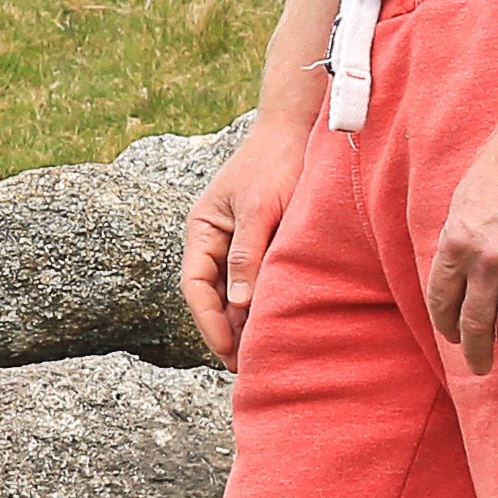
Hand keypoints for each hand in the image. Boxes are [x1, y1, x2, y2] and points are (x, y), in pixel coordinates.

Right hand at [178, 121, 307, 363]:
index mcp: (202, 228)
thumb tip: (238, 304)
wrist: (302, 129)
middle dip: (224, 331)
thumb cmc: (278, 163)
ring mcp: (237, 241)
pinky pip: (254, 282)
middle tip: (245, 368)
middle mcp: (214, 238)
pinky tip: (274, 325)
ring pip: (233, 292)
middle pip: (211, 295)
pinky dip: (260, 305)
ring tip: (259, 356)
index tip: (228, 352)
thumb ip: (247, 254)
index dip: (209, 322)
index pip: (195, 285)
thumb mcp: (261, 209)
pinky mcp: (262, 243)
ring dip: (242, 322)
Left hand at [426, 122, 497, 371]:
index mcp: (455, 242)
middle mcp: (485, 260)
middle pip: (474, 323)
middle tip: (479, 365)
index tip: (452, 338)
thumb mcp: (462, 202)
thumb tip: (453, 276)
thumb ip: (456, 242)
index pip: (441, 301)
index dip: (446, 326)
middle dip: (475, 351)